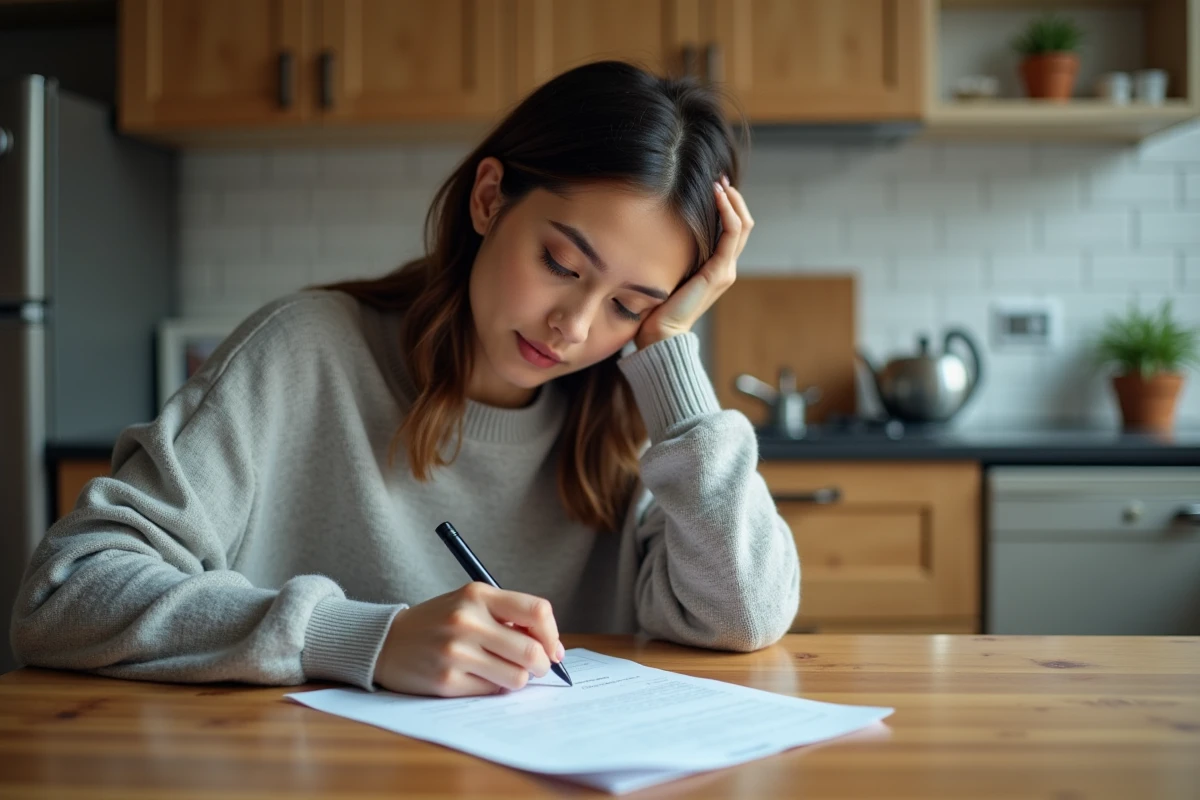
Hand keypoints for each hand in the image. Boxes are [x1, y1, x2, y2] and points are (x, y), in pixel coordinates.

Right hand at [373, 582, 563, 696]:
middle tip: (537, 667)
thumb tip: (552, 648)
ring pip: (517, 677)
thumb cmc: (439, 623)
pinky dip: (492, 687)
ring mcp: (456, 652)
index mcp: (477, 594)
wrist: (386, 642)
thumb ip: (509, 617)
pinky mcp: (447, 680)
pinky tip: (474, 676)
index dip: (552, 634)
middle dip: (542, 665)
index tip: (553, 648)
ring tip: (500, 670)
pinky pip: (491, 691)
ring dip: (516, 678)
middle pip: (532, 651)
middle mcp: (467, 620)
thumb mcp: (470, 604)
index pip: (537, 611)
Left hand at [634, 175, 753, 348]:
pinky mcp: (719, 272)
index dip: (728, 206)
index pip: (733, 230)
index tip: (714, 185)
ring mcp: (725, 270)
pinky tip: (717, 196)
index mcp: (716, 269)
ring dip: (732, 201)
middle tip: (719, 178)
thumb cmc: (657, 307)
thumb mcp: (668, 272)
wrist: (660, 335)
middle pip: (743, 224)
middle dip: (733, 198)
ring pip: (742, 225)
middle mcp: (726, 268)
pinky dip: (728, 212)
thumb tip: (657, 228)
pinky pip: (731, 234)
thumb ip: (673, 255)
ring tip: (719, 182)